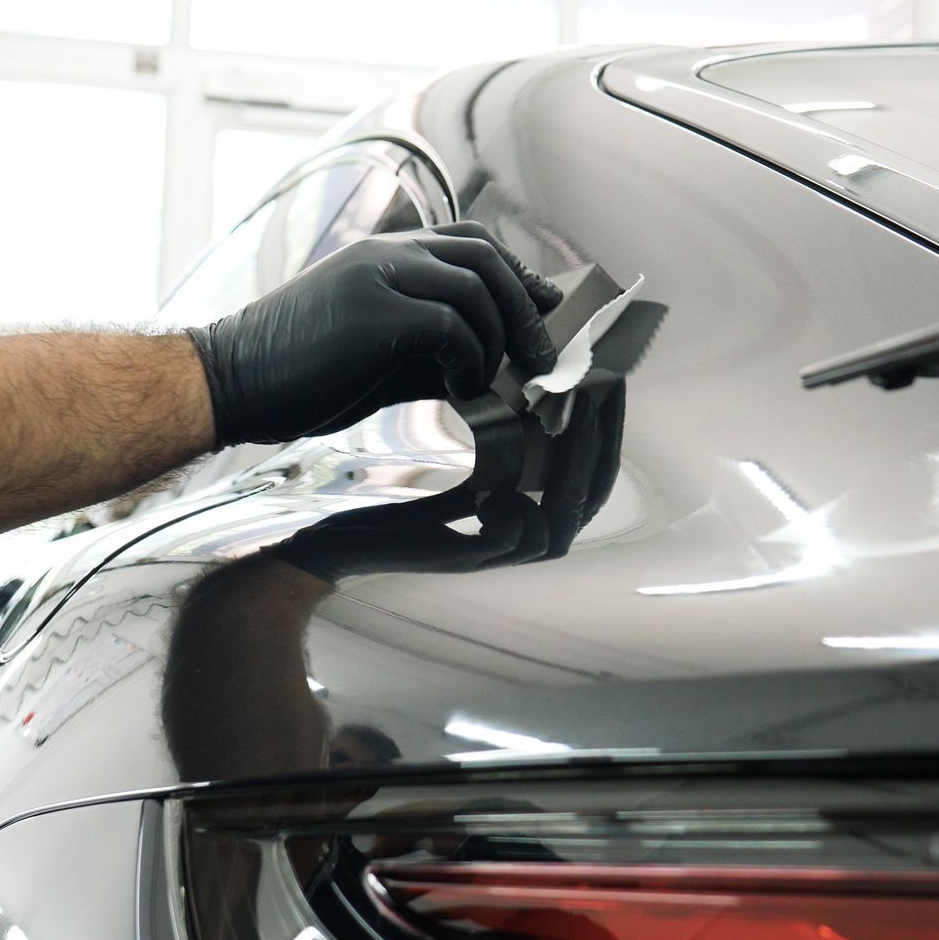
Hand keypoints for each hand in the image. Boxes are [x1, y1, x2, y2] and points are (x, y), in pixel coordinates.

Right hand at [186, 221, 561, 447]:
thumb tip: (498, 376)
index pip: (472, 242)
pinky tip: (462, 391)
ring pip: (475, 289)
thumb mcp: (382, 357)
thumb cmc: (303, 375)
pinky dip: (470, 361)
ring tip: (490, 383)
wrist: (231, 382)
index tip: (546, 312)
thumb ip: (435, 353)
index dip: (518, 275)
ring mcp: (378, 277)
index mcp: (386, 254)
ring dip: (498, 342)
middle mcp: (386, 253)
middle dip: (524, 308)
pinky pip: (451, 326)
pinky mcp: (372, 313)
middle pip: (485, 257)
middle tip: (540, 358)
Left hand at [273, 370, 625, 581]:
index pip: (591, 474)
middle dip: (603, 439)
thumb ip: (498, 439)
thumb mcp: (454, 461)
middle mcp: (522, 533)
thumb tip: (531, 388)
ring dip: (572, 464)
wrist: (330, 541)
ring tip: (569, 412)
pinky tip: (511, 478)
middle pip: (590, 496)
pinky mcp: (463, 561)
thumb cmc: (389, 501)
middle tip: (601, 388)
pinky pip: (514, 542)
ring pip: (561, 518)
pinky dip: (521, 512)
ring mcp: (496, 551)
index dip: (608, 429)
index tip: (607, 378)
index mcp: (528, 510)